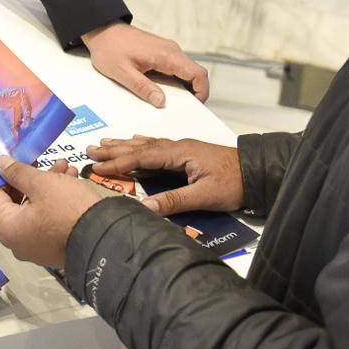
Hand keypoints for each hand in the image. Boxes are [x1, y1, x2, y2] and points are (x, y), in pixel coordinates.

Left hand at [0, 156, 106, 268]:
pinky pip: (47, 220)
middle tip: (44, 161)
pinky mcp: (54, 248)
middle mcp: (18, 243)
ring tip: (65, 168)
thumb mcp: (42, 184)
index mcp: (8, 229)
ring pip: (35, 208)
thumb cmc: (67, 209)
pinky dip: (55, 201)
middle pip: (16, 202)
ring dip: (47, 186)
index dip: (2, 176)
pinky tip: (72, 182)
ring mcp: (36, 248)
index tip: (14, 161)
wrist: (104, 239)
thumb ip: (17, 172)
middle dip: (32, 178)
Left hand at [81, 22, 208, 106]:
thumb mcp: (123, 72)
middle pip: (195, 74)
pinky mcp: (161, 52)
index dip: (202, 92)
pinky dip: (176, 82)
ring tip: (171, 104)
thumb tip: (162, 102)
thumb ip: (143, 87)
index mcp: (166, 55)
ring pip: (186, 71)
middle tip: (182, 110)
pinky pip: (176, 68)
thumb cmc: (110, 49)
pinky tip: (163, 92)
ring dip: (184, 88)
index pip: (197, 73)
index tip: (195, 106)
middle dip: (194, 93)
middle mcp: (171, 51)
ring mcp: (167, 51)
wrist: (102, 30)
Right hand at [86, 135, 241, 213]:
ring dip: (125, 145)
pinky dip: (141, 144)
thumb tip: (144, 207)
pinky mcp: (188, 153)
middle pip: (140, 146)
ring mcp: (183, 148)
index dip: (118, 162)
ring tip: (105, 143)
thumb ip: (174, 201)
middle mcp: (178, 147)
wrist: (258, 171)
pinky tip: (137, 142)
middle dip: (115, 149)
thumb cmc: (234, 182)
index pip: (142, 156)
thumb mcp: (204, 196)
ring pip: (147, 144)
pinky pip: (157, 145)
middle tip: (90, 149)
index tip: (97, 166)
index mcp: (179, 153)